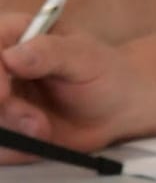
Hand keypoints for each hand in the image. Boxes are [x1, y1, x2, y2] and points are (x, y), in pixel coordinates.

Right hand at [0, 12, 147, 156]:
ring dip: (12, 130)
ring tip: (44, 128)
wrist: (117, 109)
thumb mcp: (85, 57)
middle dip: (4, 109)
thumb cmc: (105, 72)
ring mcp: (0, 98)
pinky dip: (14, 149)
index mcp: (18, 34)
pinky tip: (39, 140)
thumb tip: (12, 56)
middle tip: (33, 120)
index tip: (3, 94)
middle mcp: (1, 66)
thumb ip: (51, 53)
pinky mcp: (4, 126)